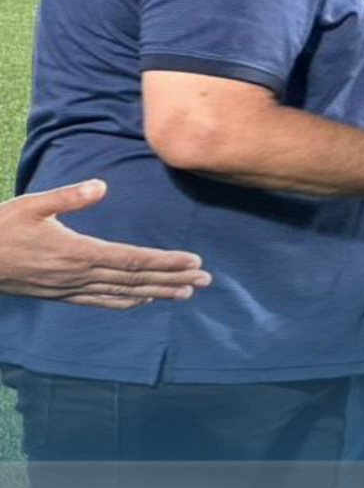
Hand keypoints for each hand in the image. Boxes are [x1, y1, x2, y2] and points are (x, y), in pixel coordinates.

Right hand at [0, 181, 210, 307]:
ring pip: (123, 294)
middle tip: (207, 280)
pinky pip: (101, 302)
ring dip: (157, 293)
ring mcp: (70, 289)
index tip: (193, 262)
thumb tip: (102, 185)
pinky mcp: (61, 295)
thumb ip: (69, 196)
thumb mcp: (32, 204)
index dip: (165, 262)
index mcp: (77, 253)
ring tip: (187, 293)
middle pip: (136, 280)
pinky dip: (127, 302)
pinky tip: (143, 300)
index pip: (133, 260)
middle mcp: (79, 276)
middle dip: (173, 279)